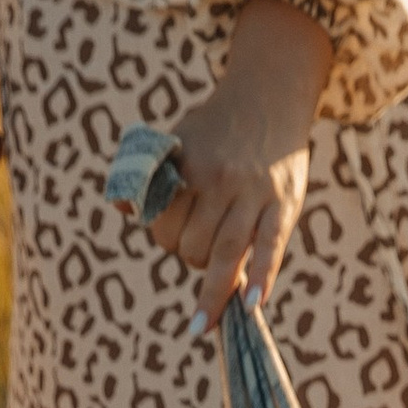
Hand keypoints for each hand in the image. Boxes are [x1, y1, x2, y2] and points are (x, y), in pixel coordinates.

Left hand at [145, 0, 334, 330]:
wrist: (269, 94)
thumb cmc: (216, 126)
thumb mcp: (177, 139)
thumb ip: (150, 174)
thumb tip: (124, 211)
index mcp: (188, 166)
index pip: (163, 226)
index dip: (164, 238)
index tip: (173, 234)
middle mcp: (220, 180)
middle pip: (192, 247)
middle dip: (189, 256)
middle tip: (198, 246)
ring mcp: (254, 194)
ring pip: (224, 256)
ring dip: (214, 289)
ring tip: (207, 313)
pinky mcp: (284, 204)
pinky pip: (270, 250)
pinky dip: (260, 278)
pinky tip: (250, 306)